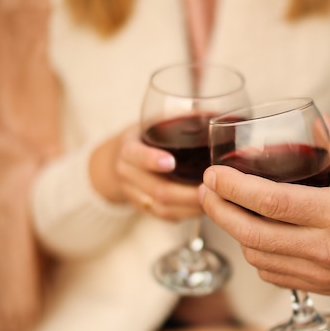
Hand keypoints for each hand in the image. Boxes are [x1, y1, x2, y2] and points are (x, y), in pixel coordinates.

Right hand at [89, 125, 204, 220]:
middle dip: (186, 193)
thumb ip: (175, 120)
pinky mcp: (143, 209)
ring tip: (215, 199)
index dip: (151, 159)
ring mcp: (134, 194)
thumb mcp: (152, 125)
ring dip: (190, 207)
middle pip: (157, 189)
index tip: (170, 162)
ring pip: (162, 208)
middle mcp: (127, 174)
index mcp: (128, 148)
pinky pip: (164, 216)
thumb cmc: (143, 139)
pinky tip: (205, 208)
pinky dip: (186, 215)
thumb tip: (210, 113)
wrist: (114, 163)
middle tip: (211, 187)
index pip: (135, 155)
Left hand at [199, 118, 329, 325]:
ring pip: (258, 257)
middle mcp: (325, 249)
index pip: (269, 200)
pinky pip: (275, 276)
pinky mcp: (323, 289)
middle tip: (204, 190)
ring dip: (235, 233)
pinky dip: (256, 255)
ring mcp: (321, 274)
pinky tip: (256, 237)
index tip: (212, 174)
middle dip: (218, 211)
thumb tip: (321, 124)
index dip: (232, 187)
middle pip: (251, 233)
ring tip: (227, 209)